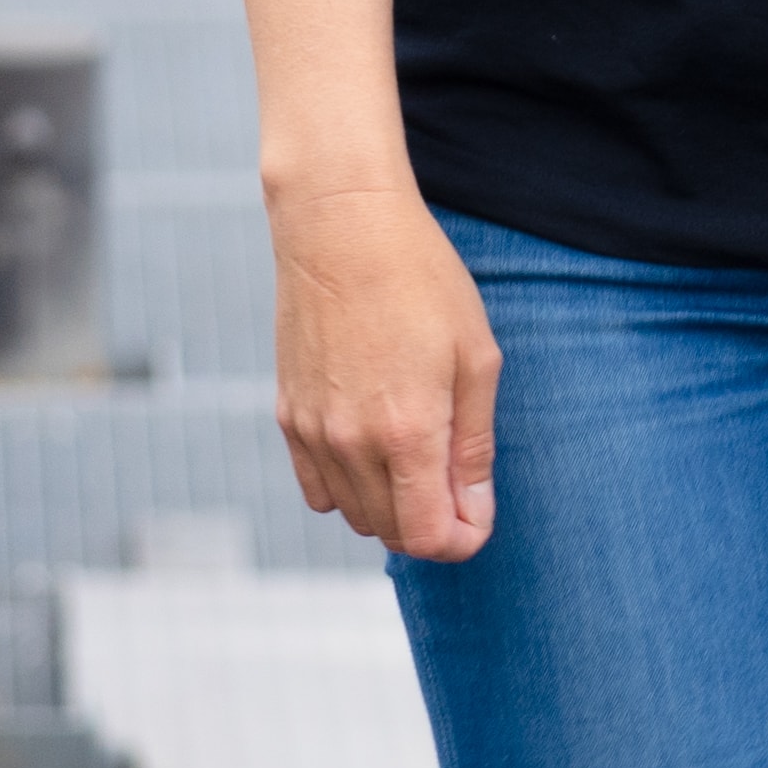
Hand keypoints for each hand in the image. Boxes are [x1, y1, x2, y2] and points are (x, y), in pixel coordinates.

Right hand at [270, 169, 503, 561]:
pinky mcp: (288, 416)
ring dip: (393, 508)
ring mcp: (313, 433)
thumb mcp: (476, 359)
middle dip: (433, 525)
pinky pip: (317, 489)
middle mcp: (350, 444)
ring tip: (421, 456)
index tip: (479, 517)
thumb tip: (474, 513)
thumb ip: (474, 447)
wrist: (341, 227)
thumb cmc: (421, 281)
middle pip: (393, 534)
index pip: (430, 537)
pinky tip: (375, 449)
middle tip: (458, 484)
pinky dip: (350, 489)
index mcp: (406, 432)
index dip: (464, 540)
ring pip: (354, 515)